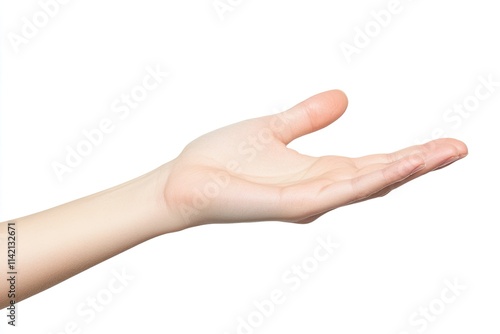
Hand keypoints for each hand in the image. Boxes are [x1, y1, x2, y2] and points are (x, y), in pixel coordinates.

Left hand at [161, 90, 466, 227]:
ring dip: (405, 171)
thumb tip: (344, 98)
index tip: (442, 144)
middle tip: (458, 148)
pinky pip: (337, 191)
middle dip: (419, 163)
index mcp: (317, 172)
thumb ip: (307, 118)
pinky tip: (395, 168)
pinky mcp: (290, 204)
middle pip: (379, 176)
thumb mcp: (273, 130)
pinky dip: (369, 180)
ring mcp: (307, 200)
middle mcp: (319, 189)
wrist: (183, 181)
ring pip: (366, 185)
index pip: (373, 163)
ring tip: (442, 154)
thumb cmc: (222, 159)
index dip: (408, 155)